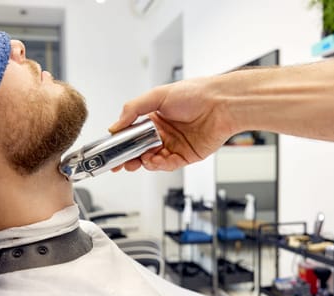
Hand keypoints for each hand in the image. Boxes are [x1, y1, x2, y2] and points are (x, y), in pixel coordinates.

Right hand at [109, 78, 234, 171]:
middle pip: (140, 150)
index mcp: (154, 118)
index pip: (132, 134)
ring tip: (139, 161)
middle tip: (120, 163)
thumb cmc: (195, 93)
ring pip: (153, 160)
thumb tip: (115, 126)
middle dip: (129, 158)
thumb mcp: (157, 95)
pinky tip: (154, 161)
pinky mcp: (186, 155)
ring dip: (144, 162)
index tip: (111, 151)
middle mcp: (163, 132)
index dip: (121, 144)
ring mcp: (174, 145)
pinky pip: (169, 164)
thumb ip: (132, 110)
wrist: (222, 103)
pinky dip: (159, 165)